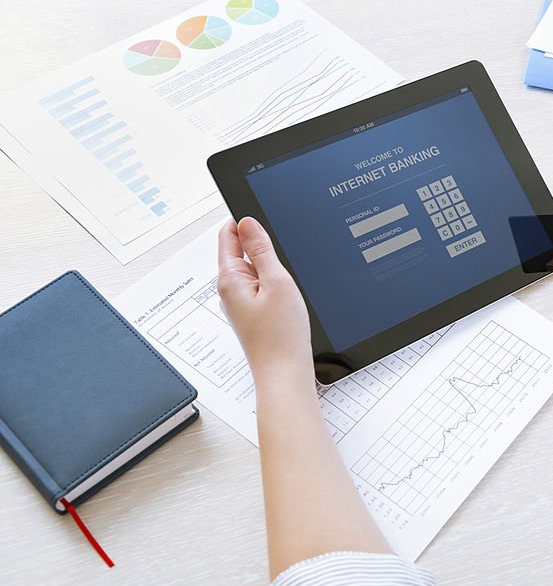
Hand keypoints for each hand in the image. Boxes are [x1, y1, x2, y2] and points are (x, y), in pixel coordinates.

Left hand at [217, 217, 311, 379]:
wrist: (285, 374)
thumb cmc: (281, 336)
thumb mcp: (276, 282)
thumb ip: (261, 249)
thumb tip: (248, 222)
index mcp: (229, 278)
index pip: (228, 234)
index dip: (245, 220)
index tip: (263, 210)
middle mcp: (230, 290)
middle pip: (242, 251)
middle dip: (262, 243)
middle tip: (286, 246)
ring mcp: (242, 303)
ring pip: (255, 270)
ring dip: (272, 266)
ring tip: (290, 276)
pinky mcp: (254, 314)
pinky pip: (262, 287)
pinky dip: (276, 283)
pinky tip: (290, 293)